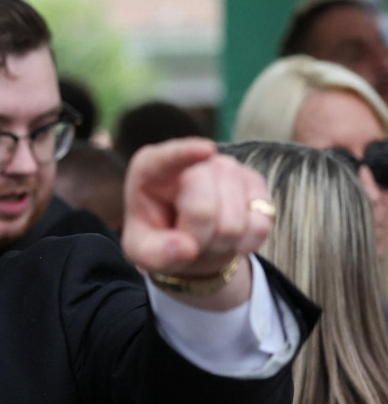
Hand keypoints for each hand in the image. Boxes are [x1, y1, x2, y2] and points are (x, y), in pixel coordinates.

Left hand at [121, 138, 272, 301]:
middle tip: (186, 241)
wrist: (191, 241)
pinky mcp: (255, 183)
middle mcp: (192, 161)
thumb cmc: (159, 239)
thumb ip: (155, 253)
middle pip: (202, 207)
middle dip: (195, 236)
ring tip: (205, 237)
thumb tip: (186, 248)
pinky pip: (260, 224)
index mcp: (150, 170)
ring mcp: (227, 168)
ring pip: (234, 220)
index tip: (206, 151)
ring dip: (220, 242)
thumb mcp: (143, 251)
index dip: (186, 154)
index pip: (167, 159)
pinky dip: (245, 243)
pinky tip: (230, 238)